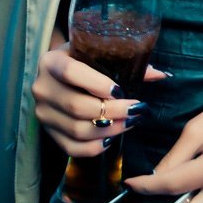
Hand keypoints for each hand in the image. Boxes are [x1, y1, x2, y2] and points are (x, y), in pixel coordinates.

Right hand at [32, 42, 166, 157]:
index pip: (71, 73)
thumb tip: (161, 75)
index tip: (121, 90)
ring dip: (109, 130)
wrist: (57, 74)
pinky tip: (112, 137)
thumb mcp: (96, 54)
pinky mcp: (48, 133)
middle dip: (112, 111)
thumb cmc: (82, 60)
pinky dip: (96, 146)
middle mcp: (41, 88)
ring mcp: (42, 114)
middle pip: (77, 106)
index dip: (97, 83)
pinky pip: (73, 148)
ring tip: (130, 122)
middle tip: (136, 109)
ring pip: (77, 130)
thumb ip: (126, 62)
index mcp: (50, 62)